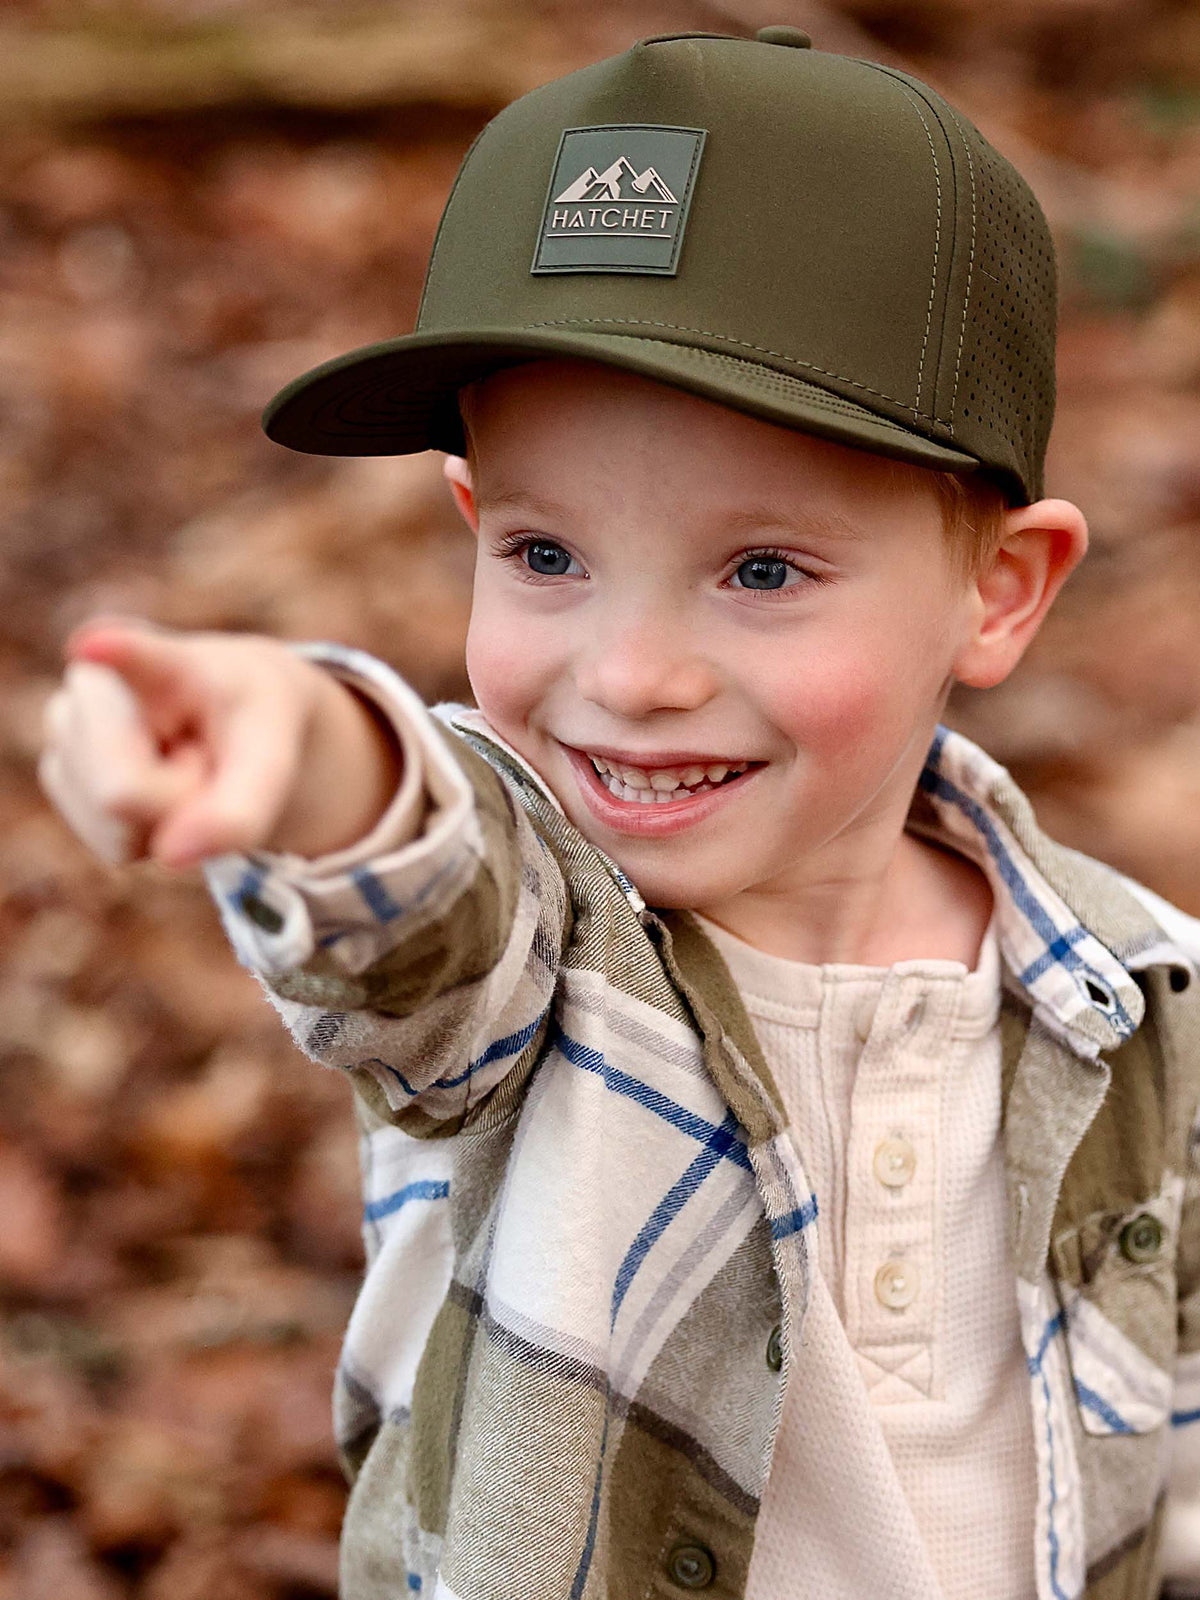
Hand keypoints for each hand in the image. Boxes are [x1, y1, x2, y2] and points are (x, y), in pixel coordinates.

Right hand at [38, 616, 403, 869]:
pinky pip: (114, 846)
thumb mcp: (272, 759)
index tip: (94, 646)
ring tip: (182, 766)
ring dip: (166, 819)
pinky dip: (149, 836)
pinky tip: (157, 790)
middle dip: (177, 802)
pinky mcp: (60, 777)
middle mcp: (92, 685)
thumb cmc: (252, 723)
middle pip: (122, 793)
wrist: (232, 716)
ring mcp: (63, 730)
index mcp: (159, 657)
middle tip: (202, 761)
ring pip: (116, 827)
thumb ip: (240, 811)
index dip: (113, 653)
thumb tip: (173, 856)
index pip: (129, 651)